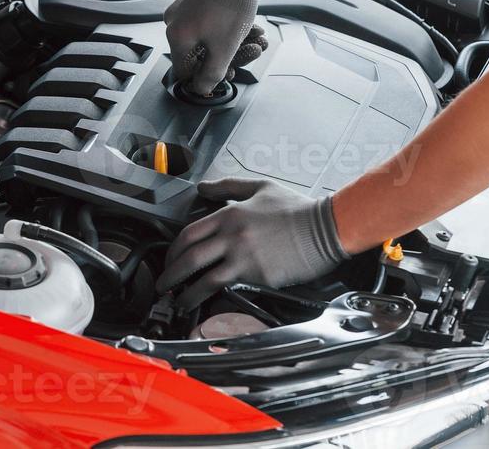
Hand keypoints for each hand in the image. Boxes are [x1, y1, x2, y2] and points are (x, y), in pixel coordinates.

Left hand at [157, 177, 348, 309]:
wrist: (325, 228)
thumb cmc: (297, 210)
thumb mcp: (260, 187)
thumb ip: (228, 187)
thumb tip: (203, 187)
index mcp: (230, 214)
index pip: (190, 232)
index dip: (174, 249)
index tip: (170, 259)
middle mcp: (232, 235)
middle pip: (189, 256)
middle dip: (171, 273)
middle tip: (164, 283)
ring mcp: (243, 256)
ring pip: (202, 277)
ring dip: (184, 292)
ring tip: (177, 300)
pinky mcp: (257, 275)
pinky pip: (225, 287)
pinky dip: (208, 296)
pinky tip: (204, 303)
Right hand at [165, 0, 268, 95]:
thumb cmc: (231, 2)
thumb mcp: (224, 47)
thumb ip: (212, 74)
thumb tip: (201, 88)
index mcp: (176, 36)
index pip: (185, 70)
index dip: (206, 77)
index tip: (226, 74)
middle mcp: (175, 22)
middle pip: (201, 53)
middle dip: (231, 55)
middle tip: (253, 52)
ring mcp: (185, 9)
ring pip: (210, 37)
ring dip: (235, 41)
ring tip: (258, 38)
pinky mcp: (197, 0)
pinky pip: (211, 22)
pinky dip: (229, 28)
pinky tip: (251, 27)